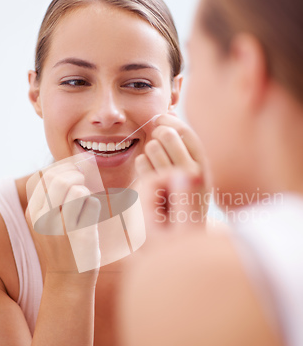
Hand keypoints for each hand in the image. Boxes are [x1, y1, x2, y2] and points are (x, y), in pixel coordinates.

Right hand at [26, 160, 100, 275]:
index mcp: (32, 213)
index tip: (72, 170)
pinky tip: (91, 216)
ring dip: (85, 191)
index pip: (43, 177)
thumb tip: (72, 168)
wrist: (69, 279)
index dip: (60, 168)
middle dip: (75, 175)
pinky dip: (94, 206)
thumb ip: (51, 198)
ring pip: (78, 191)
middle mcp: (43, 220)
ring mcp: (62, 228)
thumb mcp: (45, 222)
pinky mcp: (81, 235)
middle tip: (82, 179)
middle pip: (60, 180)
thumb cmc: (61, 244)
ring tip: (85, 202)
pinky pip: (92, 204)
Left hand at [135, 114, 210, 230]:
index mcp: (203, 166)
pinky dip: (142, 164)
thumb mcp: (193, 173)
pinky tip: (146, 170)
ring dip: (150, 150)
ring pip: (153, 148)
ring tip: (154, 159)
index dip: (171, 121)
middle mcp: (193, 174)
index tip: (160, 116)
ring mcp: (173, 184)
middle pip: (168, 136)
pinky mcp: (154, 192)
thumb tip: (168, 112)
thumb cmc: (186, 198)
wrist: (183, 232)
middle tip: (156, 136)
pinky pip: (141, 163)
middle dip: (159, 133)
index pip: (187, 133)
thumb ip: (184, 147)